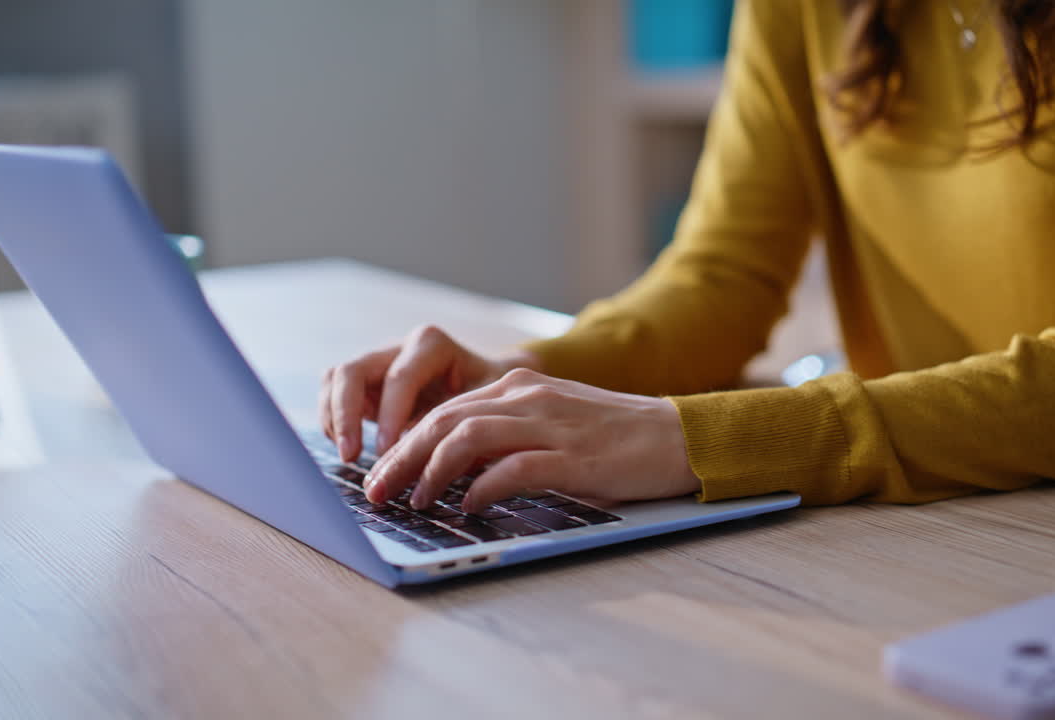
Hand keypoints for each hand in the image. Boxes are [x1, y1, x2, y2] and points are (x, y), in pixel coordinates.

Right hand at [319, 325, 538, 461]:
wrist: (491, 387)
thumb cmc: (493, 397)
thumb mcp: (487, 407)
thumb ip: (459, 425)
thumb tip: (435, 460)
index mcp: (431, 345)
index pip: (399, 378)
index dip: (390, 416)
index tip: (390, 452)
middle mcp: (398, 348)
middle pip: (352, 370)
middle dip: (346, 415)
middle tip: (351, 456)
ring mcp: (378, 362)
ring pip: (335, 379)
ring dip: (334, 417)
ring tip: (348, 455)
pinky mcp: (365, 382)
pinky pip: (332, 394)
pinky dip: (333, 421)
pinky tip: (349, 449)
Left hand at [363, 368, 701, 511]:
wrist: (679, 436)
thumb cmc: (615, 440)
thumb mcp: (553, 425)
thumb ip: (507, 438)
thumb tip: (456, 473)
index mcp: (519, 386)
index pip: (444, 409)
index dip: (404, 443)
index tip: (381, 474)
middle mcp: (528, 397)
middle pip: (442, 420)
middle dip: (401, 458)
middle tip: (376, 491)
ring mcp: (549, 424)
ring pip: (466, 438)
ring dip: (430, 473)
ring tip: (414, 502)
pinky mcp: (572, 457)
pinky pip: (512, 468)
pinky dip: (481, 489)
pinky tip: (468, 508)